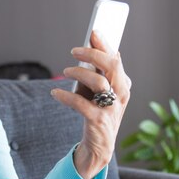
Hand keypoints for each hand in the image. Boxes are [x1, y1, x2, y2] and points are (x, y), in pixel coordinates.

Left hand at [51, 30, 130, 178]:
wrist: (99, 147)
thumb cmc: (97, 113)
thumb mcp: (100, 91)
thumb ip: (98, 72)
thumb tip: (89, 47)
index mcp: (123, 85)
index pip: (116, 59)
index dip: (105, 44)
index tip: (93, 31)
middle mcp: (121, 95)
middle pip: (112, 66)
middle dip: (93, 53)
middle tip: (75, 50)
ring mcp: (112, 109)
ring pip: (99, 82)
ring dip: (79, 72)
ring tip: (66, 71)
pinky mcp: (98, 121)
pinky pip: (81, 103)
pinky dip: (66, 96)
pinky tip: (55, 93)